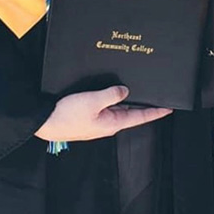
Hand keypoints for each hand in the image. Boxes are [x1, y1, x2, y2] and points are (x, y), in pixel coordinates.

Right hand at [35, 85, 171, 141]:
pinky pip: (105, 107)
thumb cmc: (67, 115)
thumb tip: (126, 91)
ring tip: (138, 90)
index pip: (140, 117)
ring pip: (117, 109)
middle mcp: (108, 124)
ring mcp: (98, 121)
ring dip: (128, 100)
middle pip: (130, 112)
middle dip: (143, 104)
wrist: (44, 123)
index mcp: (112, 123)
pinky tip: (113, 91)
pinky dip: (113, 99)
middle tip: (155, 94)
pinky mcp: (88, 117)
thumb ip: (111, 95)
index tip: (169, 108)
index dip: (155, 112)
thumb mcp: (92, 101)